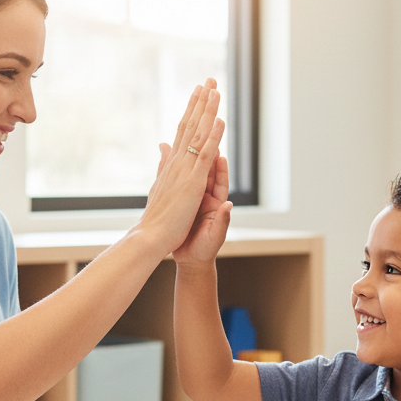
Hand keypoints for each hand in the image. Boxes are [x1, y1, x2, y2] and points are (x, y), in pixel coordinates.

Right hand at [141, 80, 225, 253]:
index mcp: (172, 164)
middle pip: (190, 125)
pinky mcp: (192, 182)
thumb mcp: (160, 184)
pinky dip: (212, 136)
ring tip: (215, 90)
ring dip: (207, 111)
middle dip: (200, 101)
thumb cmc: (157, 218)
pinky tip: (219, 120)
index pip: (183, 130)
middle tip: (208, 79)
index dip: (191, 109)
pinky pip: (204, 154)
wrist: (150, 237)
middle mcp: (177, 162)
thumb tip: (162, 145)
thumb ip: (163, 162)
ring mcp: (185, 170)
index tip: (198, 91)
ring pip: (198, 134)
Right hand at [172, 151, 231, 265]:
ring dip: (192, 160)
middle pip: (207, 174)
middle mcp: (206, 200)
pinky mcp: (182, 202)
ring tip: (191, 143)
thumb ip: (222, 221)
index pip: (219, 183)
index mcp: (216, 205)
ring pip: (193, 175)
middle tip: (207, 139)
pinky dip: (178, 170)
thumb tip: (228, 205)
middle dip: (208, 156)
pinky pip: (180, 182)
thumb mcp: (214, 236)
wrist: (189, 261)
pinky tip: (172, 157)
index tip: (220, 155)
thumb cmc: (204, 251)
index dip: (220, 169)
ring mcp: (194, 200)